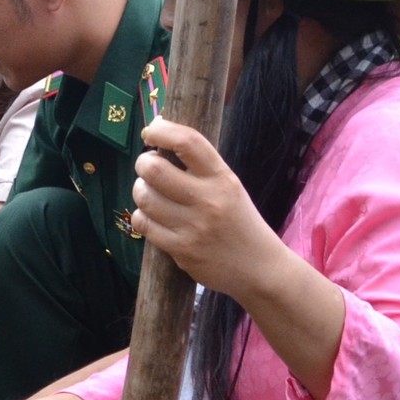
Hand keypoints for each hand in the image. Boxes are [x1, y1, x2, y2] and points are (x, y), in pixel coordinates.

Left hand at [131, 119, 284, 298]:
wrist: (259, 269)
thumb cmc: (239, 221)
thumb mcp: (229, 187)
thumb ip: (200, 167)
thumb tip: (159, 137)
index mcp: (223, 178)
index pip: (188, 141)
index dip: (162, 130)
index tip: (151, 131)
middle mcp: (208, 199)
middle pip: (154, 169)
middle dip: (143, 164)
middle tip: (148, 167)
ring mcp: (193, 227)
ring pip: (144, 196)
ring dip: (140, 190)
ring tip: (150, 193)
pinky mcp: (181, 250)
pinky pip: (144, 224)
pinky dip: (142, 217)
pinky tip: (152, 217)